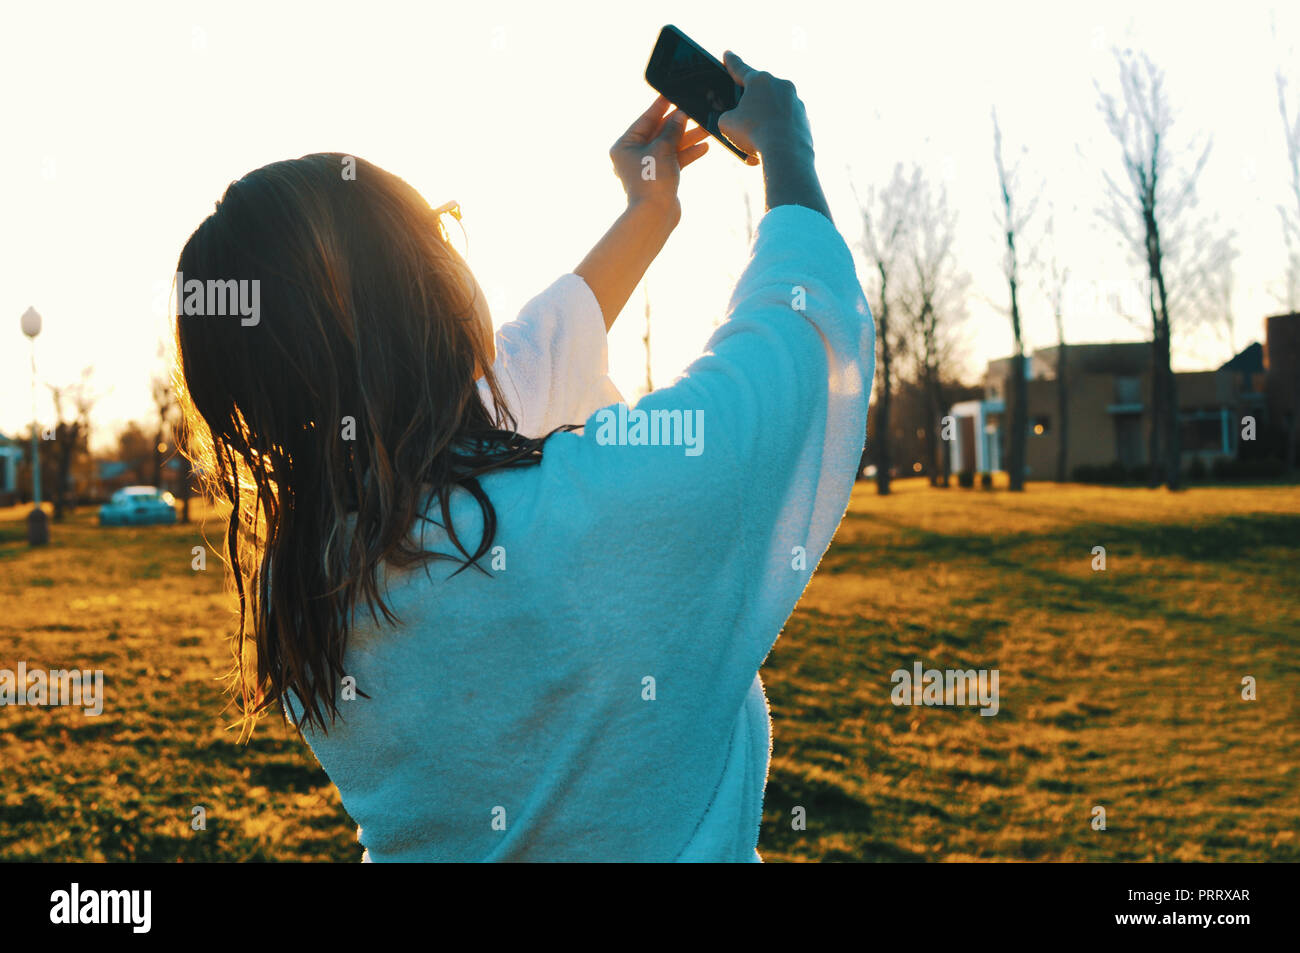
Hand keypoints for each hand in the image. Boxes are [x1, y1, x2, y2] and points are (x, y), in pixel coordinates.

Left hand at [609, 94, 709, 219]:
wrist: (654, 215)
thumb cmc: (652, 180)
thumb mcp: (662, 149)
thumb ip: (672, 130)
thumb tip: (681, 114)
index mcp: (624, 145)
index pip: (645, 120)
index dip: (660, 106)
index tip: (672, 94)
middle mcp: (633, 155)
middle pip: (659, 133)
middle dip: (678, 123)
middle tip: (695, 110)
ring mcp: (647, 168)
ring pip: (669, 147)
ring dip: (687, 138)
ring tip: (707, 129)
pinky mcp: (659, 178)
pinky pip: (674, 161)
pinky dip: (687, 154)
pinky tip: (704, 147)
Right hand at [718, 51, 813, 162]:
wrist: (785, 153)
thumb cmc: (753, 134)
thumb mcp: (727, 124)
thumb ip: (728, 116)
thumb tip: (734, 119)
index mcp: (760, 80)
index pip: (740, 68)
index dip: (731, 62)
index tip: (728, 53)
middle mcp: (781, 85)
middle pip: (760, 91)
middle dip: (751, 102)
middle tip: (743, 115)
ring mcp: (795, 101)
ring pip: (774, 109)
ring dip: (765, 120)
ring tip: (756, 140)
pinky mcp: (805, 118)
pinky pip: (786, 123)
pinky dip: (777, 132)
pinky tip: (770, 146)